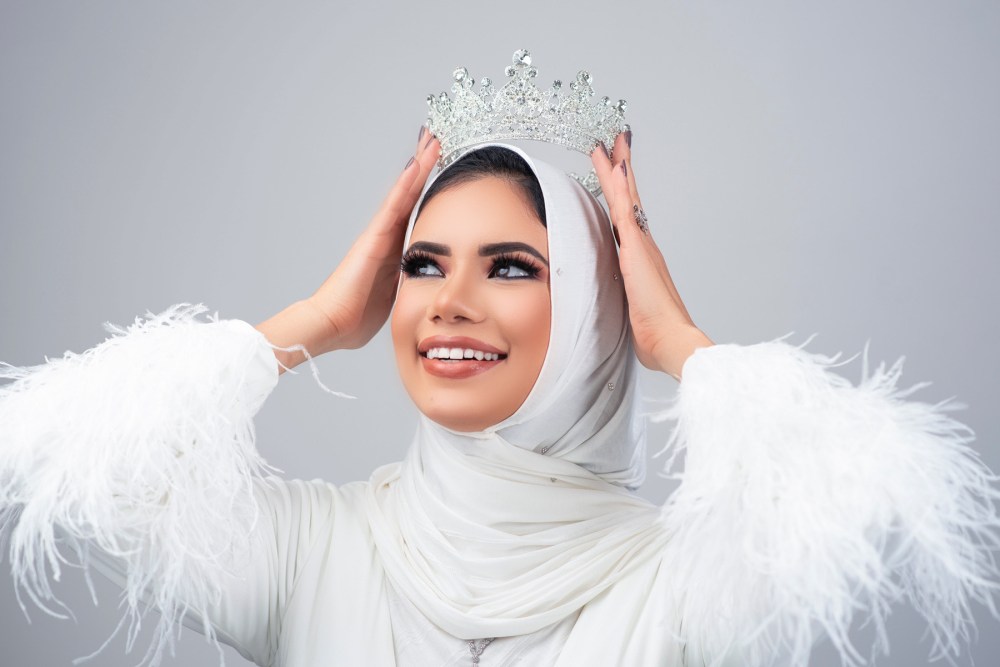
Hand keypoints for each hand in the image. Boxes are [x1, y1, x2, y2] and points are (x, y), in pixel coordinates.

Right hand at [307, 128, 440, 352]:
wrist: (330, 324)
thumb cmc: (354, 319)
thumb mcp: (391, 299)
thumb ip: (403, 287)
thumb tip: (419, 291)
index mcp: (391, 251)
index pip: (413, 213)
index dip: (425, 190)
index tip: (436, 167)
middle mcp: (384, 237)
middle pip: (408, 195)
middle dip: (422, 167)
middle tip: (435, 138)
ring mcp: (378, 234)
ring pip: (403, 193)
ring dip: (418, 166)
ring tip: (432, 139)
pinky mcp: (374, 238)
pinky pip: (395, 205)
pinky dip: (407, 184)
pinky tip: (418, 164)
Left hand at [591, 131, 713, 379]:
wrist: (671, 342)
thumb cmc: (654, 333)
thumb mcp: (630, 308)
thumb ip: (623, 297)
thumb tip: (614, 298)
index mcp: (639, 257)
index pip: (626, 216)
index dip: (620, 191)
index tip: (616, 168)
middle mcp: (643, 245)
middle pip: (628, 198)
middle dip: (621, 167)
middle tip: (617, 139)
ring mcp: (641, 245)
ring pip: (624, 198)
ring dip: (617, 168)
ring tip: (610, 142)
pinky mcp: (636, 251)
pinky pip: (624, 213)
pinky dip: (619, 189)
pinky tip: (615, 167)